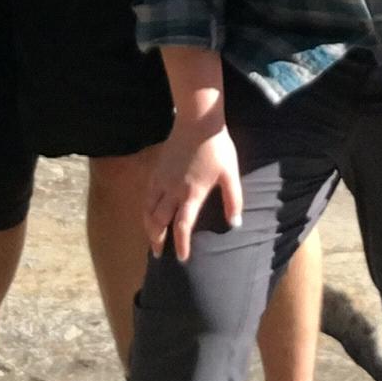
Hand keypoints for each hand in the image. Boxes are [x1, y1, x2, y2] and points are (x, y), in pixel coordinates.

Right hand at [145, 122, 242, 262]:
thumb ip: (233, 200)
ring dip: (149, 227)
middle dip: (157, 240)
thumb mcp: (230, 174)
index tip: (182, 259)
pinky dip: (146, 209)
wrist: (197, 121)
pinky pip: (147, 194)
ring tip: (152, 238)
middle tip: (159, 254)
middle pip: (158, 221)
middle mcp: (172, 190)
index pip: (182, 225)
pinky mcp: (157, 170)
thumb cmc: (217, 147)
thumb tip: (235, 224)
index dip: (181, 244)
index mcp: (191, 193)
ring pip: (148, 209)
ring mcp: (161, 179)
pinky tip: (149, 213)